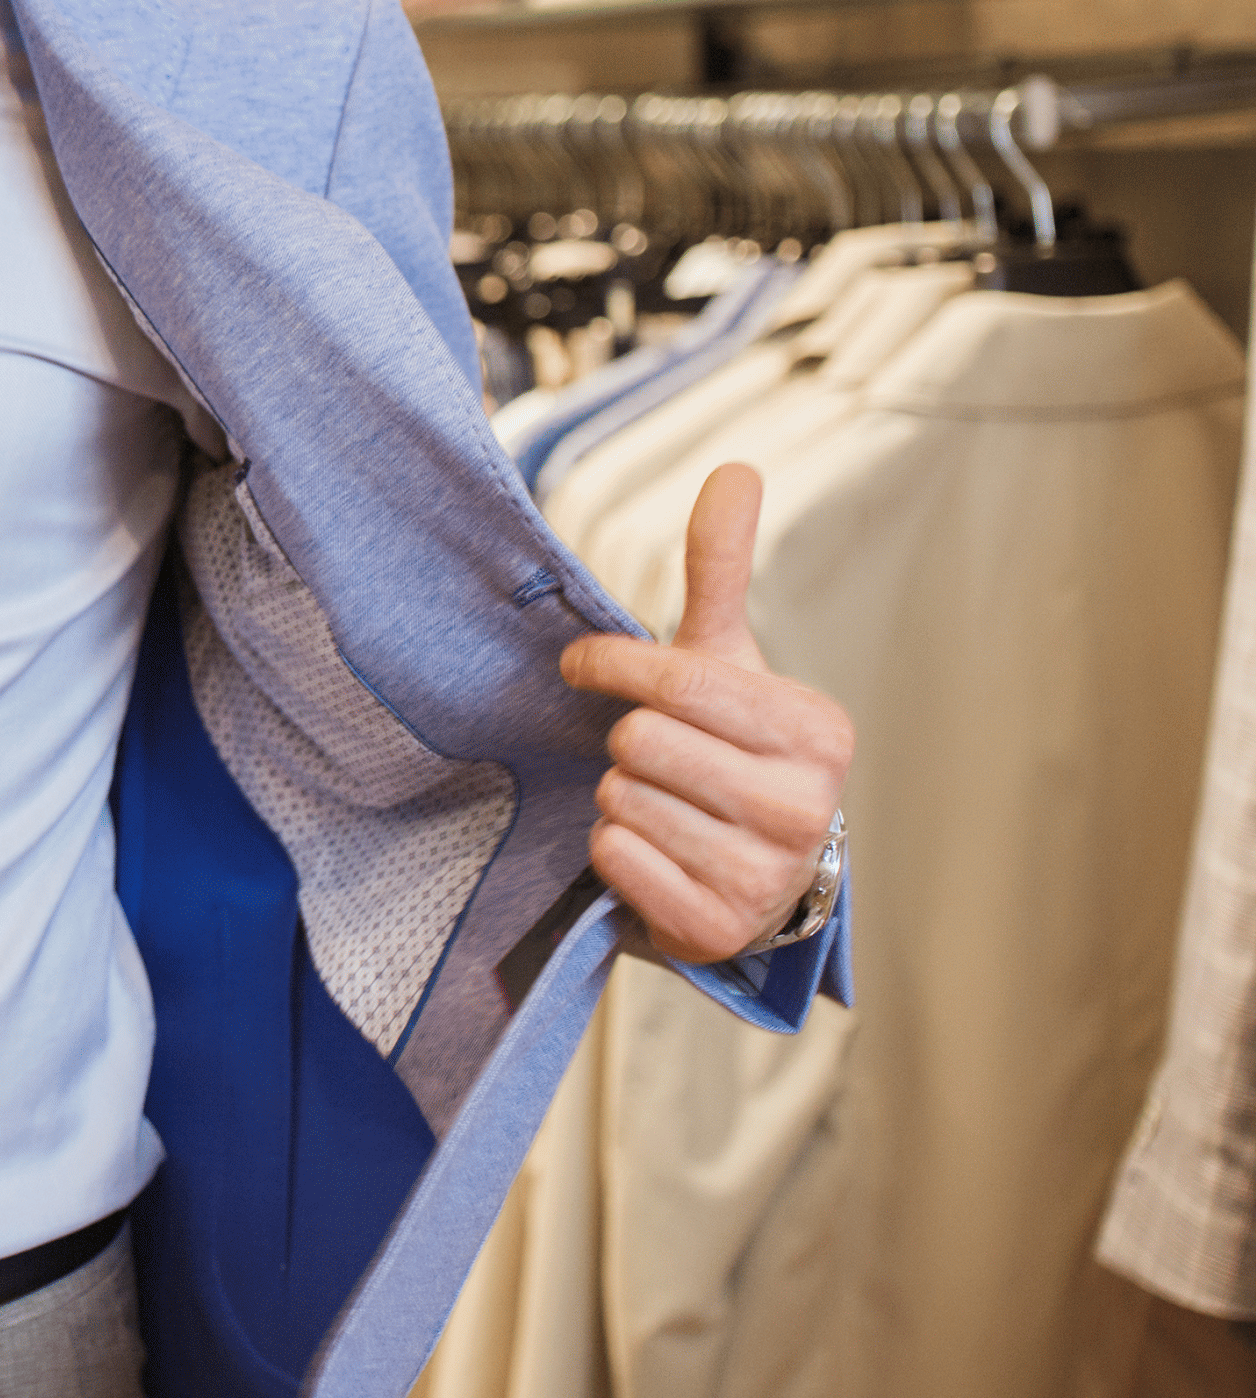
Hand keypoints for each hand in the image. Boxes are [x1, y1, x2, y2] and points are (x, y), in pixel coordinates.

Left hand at [559, 463, 852, 964]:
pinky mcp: (716, 928)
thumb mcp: (729, 659)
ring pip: (622, 800)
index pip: (677, 681)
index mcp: (817, 732)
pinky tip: (655, 852)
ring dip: (621, 797)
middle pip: (641, 742)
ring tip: (663, 805)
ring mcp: (765, 877)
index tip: (580, 666)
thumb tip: (735, 469)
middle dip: (628, 743)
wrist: (753, 875)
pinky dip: (615, 851)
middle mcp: (804, 808)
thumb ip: (720, 567)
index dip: (609, 667)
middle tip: (655, 757)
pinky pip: (614, 857)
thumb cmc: (732, 750)